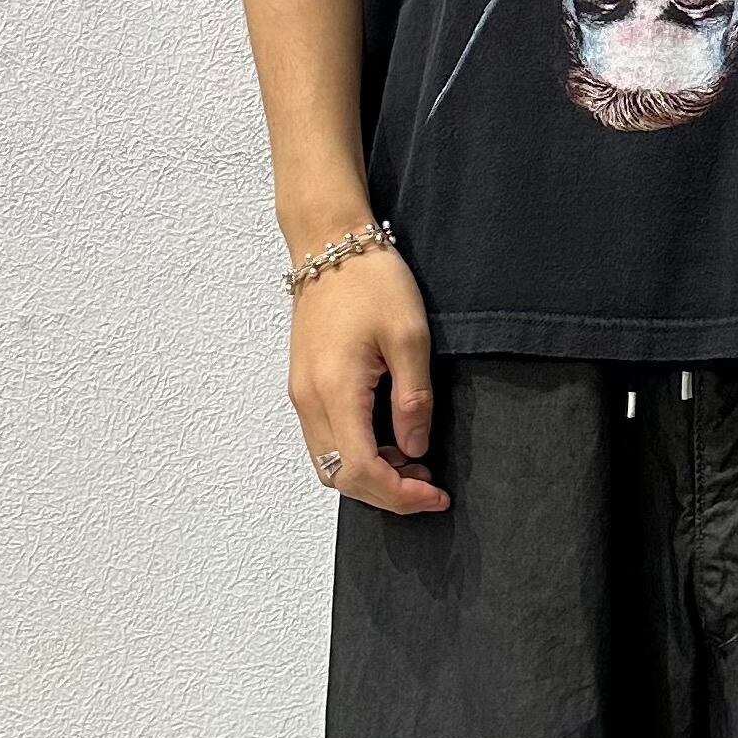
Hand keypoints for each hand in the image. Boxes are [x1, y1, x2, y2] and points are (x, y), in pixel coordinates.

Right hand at [289, 248, 449, 515]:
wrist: (329, 242)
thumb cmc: (370, 279)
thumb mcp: (410, 336)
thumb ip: (413, 399)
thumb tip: (415, 450)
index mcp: (334, 390)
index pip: (361, 470)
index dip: (400, 495)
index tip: (436, 494)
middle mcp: (308, 399)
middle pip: (339, 477)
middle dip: (386, 493)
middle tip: (429, 486)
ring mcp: (301, 393)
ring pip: (328, 462)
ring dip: (370, 475)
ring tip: (414, 464)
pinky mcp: (304, 385)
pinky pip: (324, 439)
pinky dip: (355, 454)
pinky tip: (389, 441)